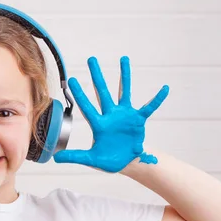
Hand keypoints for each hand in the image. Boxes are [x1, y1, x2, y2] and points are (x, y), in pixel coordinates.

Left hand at [53, 56, 168, 172]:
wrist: (127, 162)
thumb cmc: (109, 159)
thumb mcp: (91, 159)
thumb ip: (75, 156)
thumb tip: (55, 158)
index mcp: (98, 124)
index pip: (86, 107)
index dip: (79, 94)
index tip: (71, 80)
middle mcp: (110, 115)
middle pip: (102, 93)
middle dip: (97, 76)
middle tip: (91, 59)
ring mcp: (125, 115)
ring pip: (123, 92)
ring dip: (124, 76)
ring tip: (123, 59)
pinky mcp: (138, 119)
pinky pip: (149, 107)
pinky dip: (156, 99)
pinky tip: (164, 89)